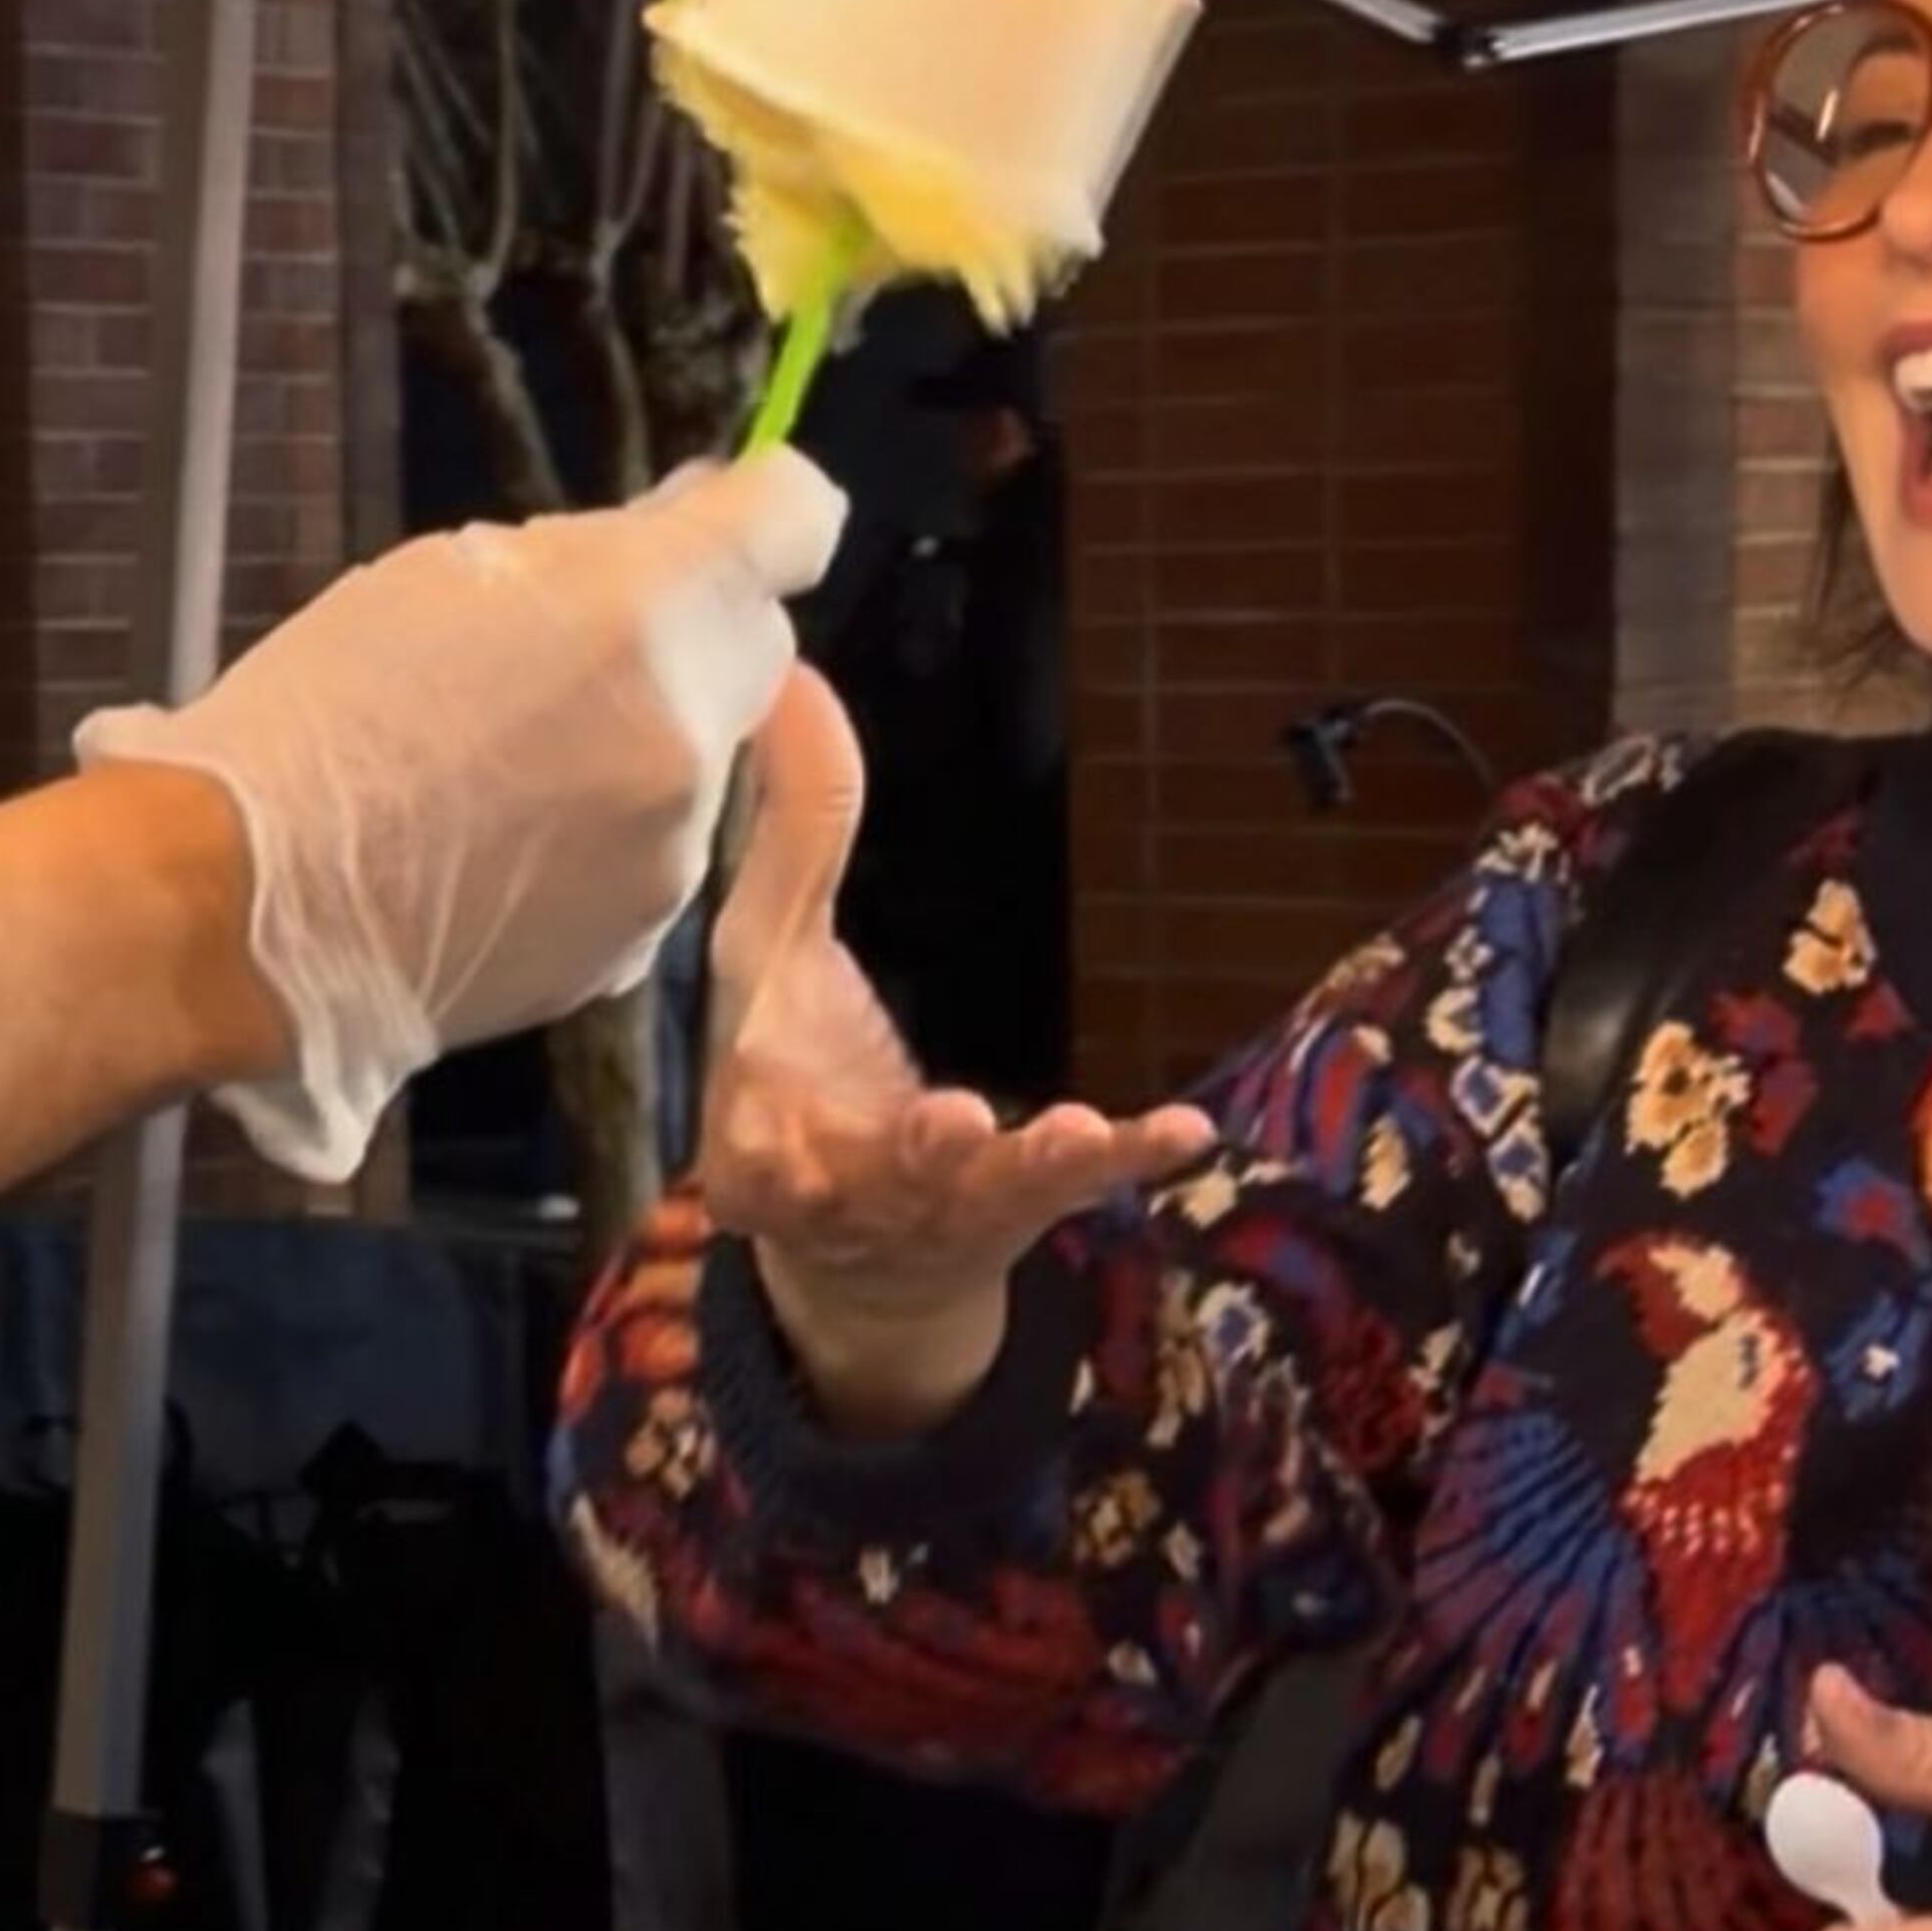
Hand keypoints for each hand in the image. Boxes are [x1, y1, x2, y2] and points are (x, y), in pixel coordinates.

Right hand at [82, 451, 845, 1183]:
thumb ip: (598, 551)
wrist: (255, 910)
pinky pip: (662, 847)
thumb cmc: (325, 714)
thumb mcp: (452, 574)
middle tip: (579, 645)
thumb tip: (689, 522)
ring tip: (512, 764)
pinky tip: (508, 842)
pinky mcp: (647, 933)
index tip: (724, 512)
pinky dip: (612, 831)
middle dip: (697, 631)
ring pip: (707, 756)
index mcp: (646, 613)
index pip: (798, 521)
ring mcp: (678, 848)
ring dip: (647, 739)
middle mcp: (692, 733)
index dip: (767, 507)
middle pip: (760, 647)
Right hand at [707, 666, 1213, 1433]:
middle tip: (950, 1121)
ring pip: (979, 1194)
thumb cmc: (800, 1080)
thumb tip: (786, 674)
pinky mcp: (1018, 1208)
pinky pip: (1076, 1188)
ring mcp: (937, 1208)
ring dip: (1025, 1163)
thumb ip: (790, 830)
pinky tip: (1185, 1131)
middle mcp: (841, 1186)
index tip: (775, 1071)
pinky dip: (1127, 1158)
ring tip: (1069, 1133)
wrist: (861, 1256)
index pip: (746, 1127)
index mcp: (758, 1129)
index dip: (760, 1122)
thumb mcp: (775, 955)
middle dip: (909, 1156)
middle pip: (867, 1178)